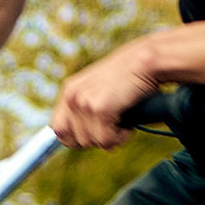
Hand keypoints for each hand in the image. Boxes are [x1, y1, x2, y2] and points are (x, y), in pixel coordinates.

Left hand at [51, 37, 168, 149]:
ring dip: (111, 137)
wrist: (146, 61)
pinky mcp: (99, 109)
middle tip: (113, 125)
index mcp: (69, 90)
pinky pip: (106, 141)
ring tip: (123, 119)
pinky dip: (121, 137)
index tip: (95, 135)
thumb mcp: (99, 89)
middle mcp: (72, 96)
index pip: (59, 129)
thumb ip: (86, 108)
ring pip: (92, 142)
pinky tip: (128, 122)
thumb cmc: (129, 77)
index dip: (76, 138)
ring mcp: (84, 102)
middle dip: (95, 139)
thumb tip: (80, 140)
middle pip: (74, 141)